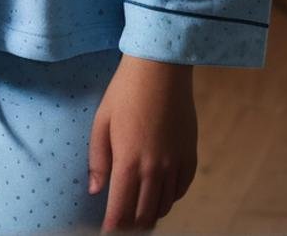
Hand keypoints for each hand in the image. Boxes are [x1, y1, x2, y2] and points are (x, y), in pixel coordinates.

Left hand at [88, 55, 197, 229]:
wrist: (161, 68)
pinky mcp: (190, 155)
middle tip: (122, 225)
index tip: (108, 233)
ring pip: (163, 206)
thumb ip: (98, 160)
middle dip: (131, 227)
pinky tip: (160, 194)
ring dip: (150, 214)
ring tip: (139, 212)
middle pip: (144, 216)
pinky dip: (169, 198)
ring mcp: (175, 164)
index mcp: (128, 163)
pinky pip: (181, 190)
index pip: (120, 212)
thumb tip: (96, 190)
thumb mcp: (102, 121)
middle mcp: (154, 170)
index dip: (113, 229)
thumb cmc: (125, 91)